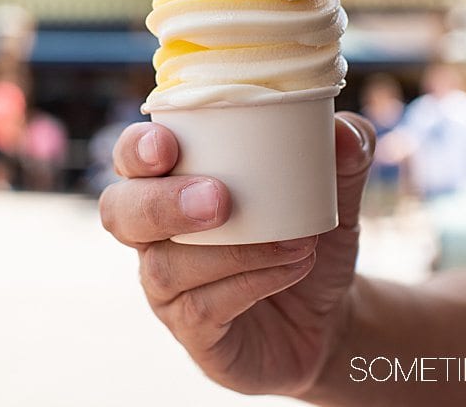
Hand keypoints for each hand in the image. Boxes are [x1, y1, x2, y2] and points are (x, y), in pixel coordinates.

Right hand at [99, 112, 374, 396]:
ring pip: (165, 265)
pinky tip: (291, 266)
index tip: (167, 143)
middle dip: (160, 202)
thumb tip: (341, 132)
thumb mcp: (335, 190)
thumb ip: (345, 152)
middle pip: (120, 213)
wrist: (330, 314)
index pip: (131, 157)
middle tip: (219, 197)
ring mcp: (168, 287)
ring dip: (230, 249)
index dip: (136, 149)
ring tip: (294, 240)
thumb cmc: (307, 233)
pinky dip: (249, 282)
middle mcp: (156, 233)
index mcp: (172, 181)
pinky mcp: (193, 332)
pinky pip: (203, 308)